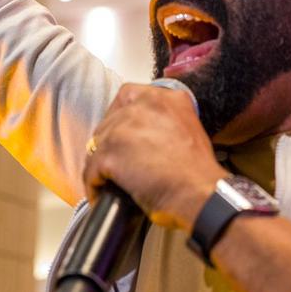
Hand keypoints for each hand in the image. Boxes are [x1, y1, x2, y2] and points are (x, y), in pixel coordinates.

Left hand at [82, 82, 225, 230]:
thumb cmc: (198, 170)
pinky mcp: (110, 153)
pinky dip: (94, 184)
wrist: (199, 192)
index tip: (121, 134)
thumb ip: (164, 120)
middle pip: (108, 121)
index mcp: (164, 97)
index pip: (128, 96)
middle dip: (108, 143)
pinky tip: (101, 194)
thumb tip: (144, 134)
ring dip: (100, 164)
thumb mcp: (189, 128)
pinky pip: (91, 170)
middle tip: (116, 162)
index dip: (120, 117)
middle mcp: (142, 105)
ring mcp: (123, 128)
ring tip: (108, 181)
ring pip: (96, 145)